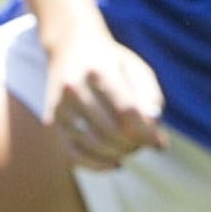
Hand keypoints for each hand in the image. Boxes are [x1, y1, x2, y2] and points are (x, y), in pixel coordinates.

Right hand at [38, 23, 166, 170]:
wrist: (70, 47)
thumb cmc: (111, 61)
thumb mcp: (136, 69)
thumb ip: (150, 98)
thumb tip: (155, 137)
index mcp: (99, 69)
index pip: (127, 110)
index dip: (146, 132)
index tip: (159, 144)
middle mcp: (74, 87)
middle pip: (111, 130)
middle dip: (133, 144)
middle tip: (144, 144)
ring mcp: (60, 105)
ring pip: (93, 144)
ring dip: (119, 154)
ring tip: (131, 149)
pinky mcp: (51, 120)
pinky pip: (73, 154)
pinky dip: (97, 164)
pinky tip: (115, 163)